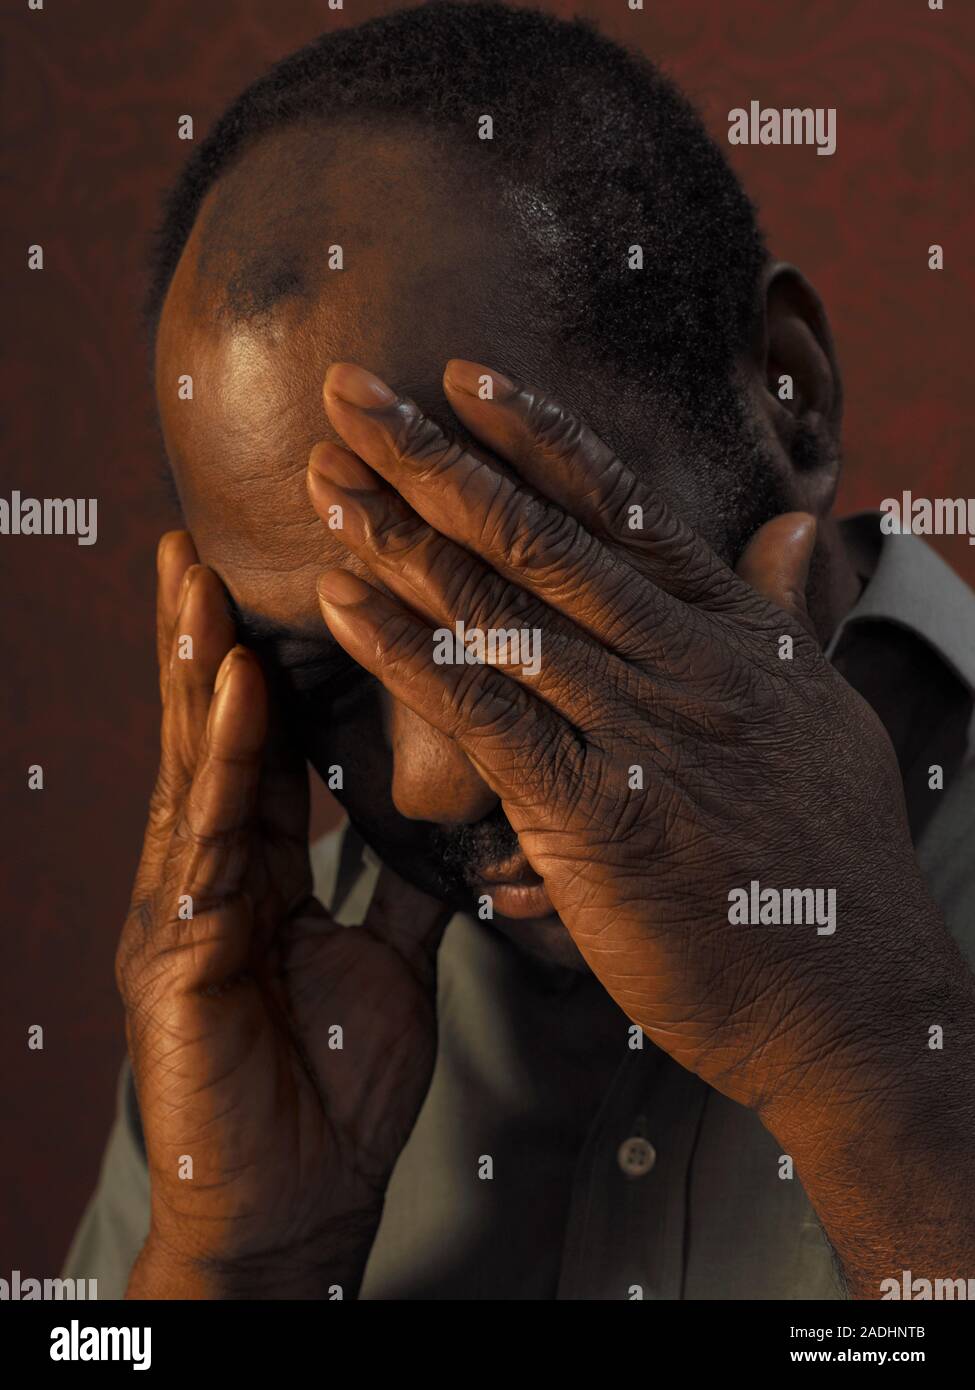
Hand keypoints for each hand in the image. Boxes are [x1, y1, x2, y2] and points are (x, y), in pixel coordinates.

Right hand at [119, 532, 448, 1298]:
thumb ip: (403, 876)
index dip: (267, 660)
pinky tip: (229, 692)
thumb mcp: (384, 953)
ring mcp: (182, 910)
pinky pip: (207, 844)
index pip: (265, 743)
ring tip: (199, 579)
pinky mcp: (175, 956)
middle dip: (204, 637)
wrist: (295, 1200)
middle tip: (204, 540)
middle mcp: (209, 872)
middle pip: (212, 734)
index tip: (286, 576)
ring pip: (192, 769)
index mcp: (257, 868)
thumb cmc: (333, 1079)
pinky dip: (220, 763)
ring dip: (194, 669)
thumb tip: (452, 811)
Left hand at [305, 361, 966, 1125]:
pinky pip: (485, 718)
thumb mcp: (823, 713)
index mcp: (736, 634)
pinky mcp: (598, 815)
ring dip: (401, 541)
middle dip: (434, 459)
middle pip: (540, 539)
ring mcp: (643, 734)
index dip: (536, 436)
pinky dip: (408, 655)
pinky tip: (345, 606)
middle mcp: (686, 665)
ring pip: (502, 614)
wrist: (850, 1002)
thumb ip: (787, 613)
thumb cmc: (830, 865)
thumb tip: (791, 523)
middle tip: (351, 393)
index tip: (462, 377)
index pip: (621, 510)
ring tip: (324, 484)